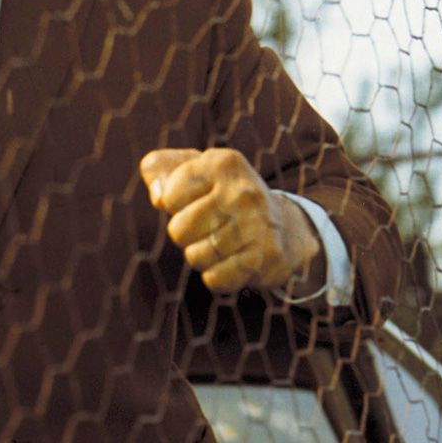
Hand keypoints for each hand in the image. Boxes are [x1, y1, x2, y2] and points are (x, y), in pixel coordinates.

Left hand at [139, 147, 322, 293]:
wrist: (283, 226)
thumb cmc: (219, 194)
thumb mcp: (188, 167)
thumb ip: (157, 168)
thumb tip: (158, 197)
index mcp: (222, 163)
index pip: (169, 197)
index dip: (172, 204)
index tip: (191, 198)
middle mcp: (243, 192)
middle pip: (179, 231)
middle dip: (182, 234)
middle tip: (203, 226)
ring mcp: (258, 225)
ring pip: (196, 257)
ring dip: (199, 256)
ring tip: (219, 242)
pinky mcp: (267, 256)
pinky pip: (216, 279)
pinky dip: (217, 276)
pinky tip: (233, 260)